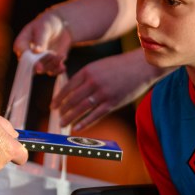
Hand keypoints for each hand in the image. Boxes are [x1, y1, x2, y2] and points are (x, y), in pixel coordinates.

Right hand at [12, 10, 73, 75]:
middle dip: (42, 64)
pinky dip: (57, 70)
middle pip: (31, 65)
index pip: (21, 54)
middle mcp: (27, 55)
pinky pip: (52, 72)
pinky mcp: (49, 65)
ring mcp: (38, 61)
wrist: (61, 26)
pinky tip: (63, 67)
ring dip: (52, 64)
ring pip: (42, 70)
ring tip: (61, 56)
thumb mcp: (44, 28)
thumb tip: (35, 51)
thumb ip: (40, 40)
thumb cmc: (48, 23)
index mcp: (21, 44)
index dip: (28, 59)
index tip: (38, 58)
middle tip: (53, 56)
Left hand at [51, 50, 166, 128]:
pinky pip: (96, 115)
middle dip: (63, 109)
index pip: (68, 87)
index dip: (59, 98)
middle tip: (57, 116)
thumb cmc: (120, 66)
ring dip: (70, 117)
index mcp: (88, 71)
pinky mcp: (113, 103)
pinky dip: (85, 122)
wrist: (141, 66)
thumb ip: (86, 76)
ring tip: (63, 124)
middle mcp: (93, 82)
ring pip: (82, 108)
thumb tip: (72, 89)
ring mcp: (103, 93)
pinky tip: (77, 128)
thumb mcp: (99, 66)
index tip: (53, 106)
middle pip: (73, 99)